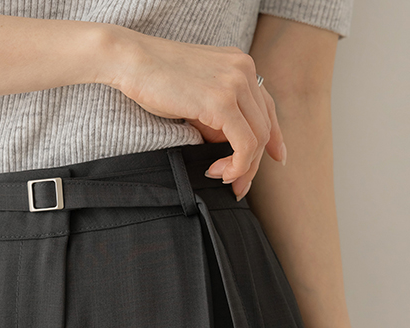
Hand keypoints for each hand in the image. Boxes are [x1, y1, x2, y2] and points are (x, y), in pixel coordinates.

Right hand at [105, 26, 286, 200]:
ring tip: (222, 177)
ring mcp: (236, 84)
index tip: (278, 158)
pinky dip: (236, 164)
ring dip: (243, 166)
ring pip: (258, 139)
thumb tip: (226, 148)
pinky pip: (245, 144)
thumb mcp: (197, 95)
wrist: (131, 61)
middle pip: (264, 127)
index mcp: (240, 65)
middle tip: (238, 184)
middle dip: (254, 162)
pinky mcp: (223, 102)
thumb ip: (217, 116)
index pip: (267, 107)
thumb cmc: (155, 79)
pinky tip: (218, 171)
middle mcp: (244, 70)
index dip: (275, 136)